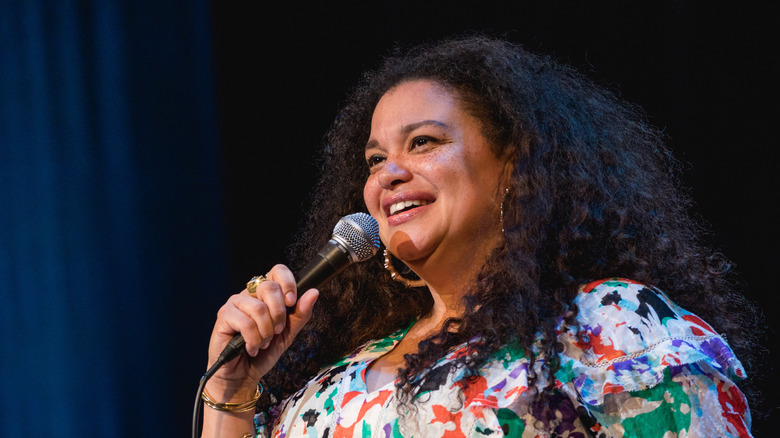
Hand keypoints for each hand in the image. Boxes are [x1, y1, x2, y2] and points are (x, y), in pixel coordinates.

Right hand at [204, 264, 318, 397]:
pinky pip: (245, 323)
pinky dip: (254, 340)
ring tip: (263, 342)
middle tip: (277, 331)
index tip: (292, 302)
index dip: (287, 283)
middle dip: (279, 314)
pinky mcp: (223, 316)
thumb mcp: (288, 333)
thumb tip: (313, 292)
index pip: (277, 271)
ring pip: (259, 308)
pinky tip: (251, 347)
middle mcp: (250, 294)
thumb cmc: (264, 351)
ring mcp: (235, 303)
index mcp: (266, 294)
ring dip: (266, 331)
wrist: (244, 375)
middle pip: (269, 287)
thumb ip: (300, 313)